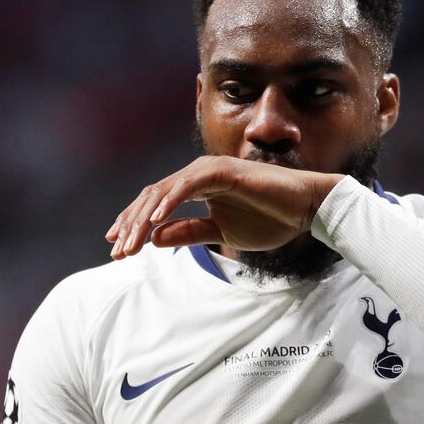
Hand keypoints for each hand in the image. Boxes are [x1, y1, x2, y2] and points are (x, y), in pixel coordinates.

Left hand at [105, 156, 343, 258]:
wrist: (305, 209)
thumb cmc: (270, 218)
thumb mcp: (221, 234)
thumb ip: (189, 232)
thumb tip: (154, 239)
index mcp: (197, 187)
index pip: (156, 204)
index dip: (133, 225)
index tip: (118, 249)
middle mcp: (198, 174)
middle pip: (152, 197)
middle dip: (131, 226)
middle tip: (117, 253)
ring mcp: (209, 170)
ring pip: (164, 191)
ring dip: (143, 219)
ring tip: (130, 244)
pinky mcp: (223, 171)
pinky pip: (188, 186)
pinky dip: (169, 203)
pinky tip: (154, 223)